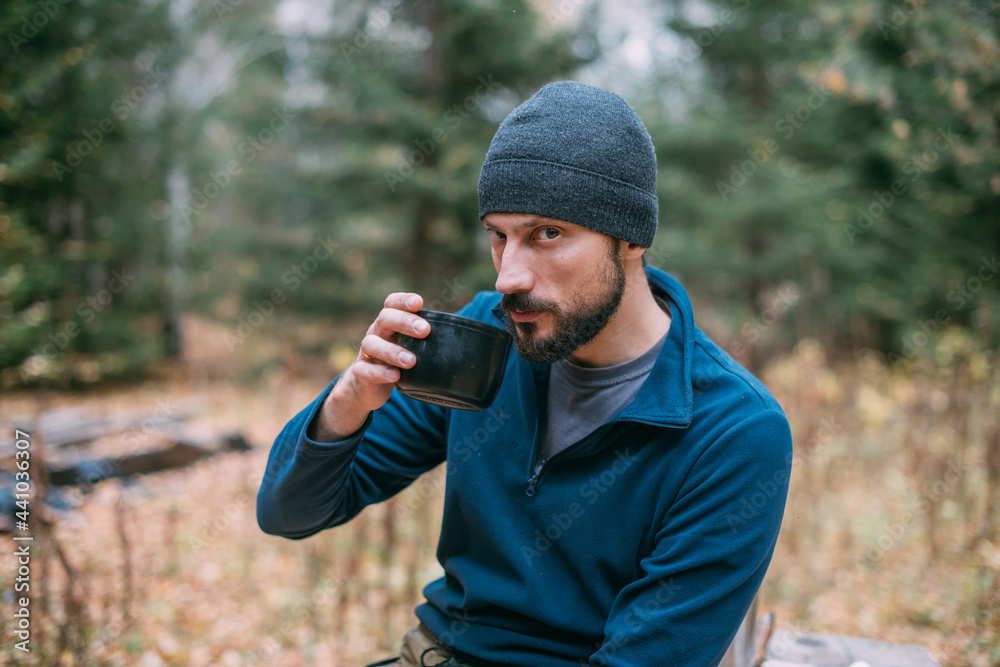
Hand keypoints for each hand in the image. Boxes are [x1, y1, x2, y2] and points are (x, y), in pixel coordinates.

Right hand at [310, 293, 429, 440]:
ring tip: (411, 361)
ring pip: (371, 344)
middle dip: (404, 322)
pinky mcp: (361, 372)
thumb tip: (470, 341)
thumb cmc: (397, 362)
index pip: (392, 303)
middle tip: (424, 330)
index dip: (403, 300)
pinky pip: (364, 370)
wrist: (368, 387)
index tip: (419, 302)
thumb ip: (430, 341)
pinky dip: (379, 373)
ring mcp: (366, 353)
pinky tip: (395, 376)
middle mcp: (377, 333)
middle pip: (384, 319)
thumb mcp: (412, 347)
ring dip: (392, 351)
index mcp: (390, 324)